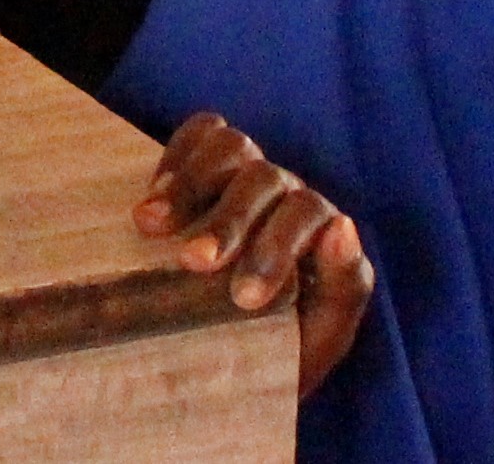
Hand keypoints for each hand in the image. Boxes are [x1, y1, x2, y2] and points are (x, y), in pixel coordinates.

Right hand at [137, 112, 372, 392]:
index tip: (242, 299)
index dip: (276, 250)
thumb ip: (344, 288)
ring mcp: (249, 176)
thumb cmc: (278, 351)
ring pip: (232, 147)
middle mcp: (288, 196)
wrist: (235, 361)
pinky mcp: (211, 165)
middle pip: (265, 179)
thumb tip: (342, 227)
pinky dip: (177, 155)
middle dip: (228, 221)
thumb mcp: (319, 338)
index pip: (309, 215)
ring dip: (191, 185)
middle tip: (191, 263)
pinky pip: (202, 132)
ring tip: (149, 225)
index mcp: (321, 234)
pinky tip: (152, 199)